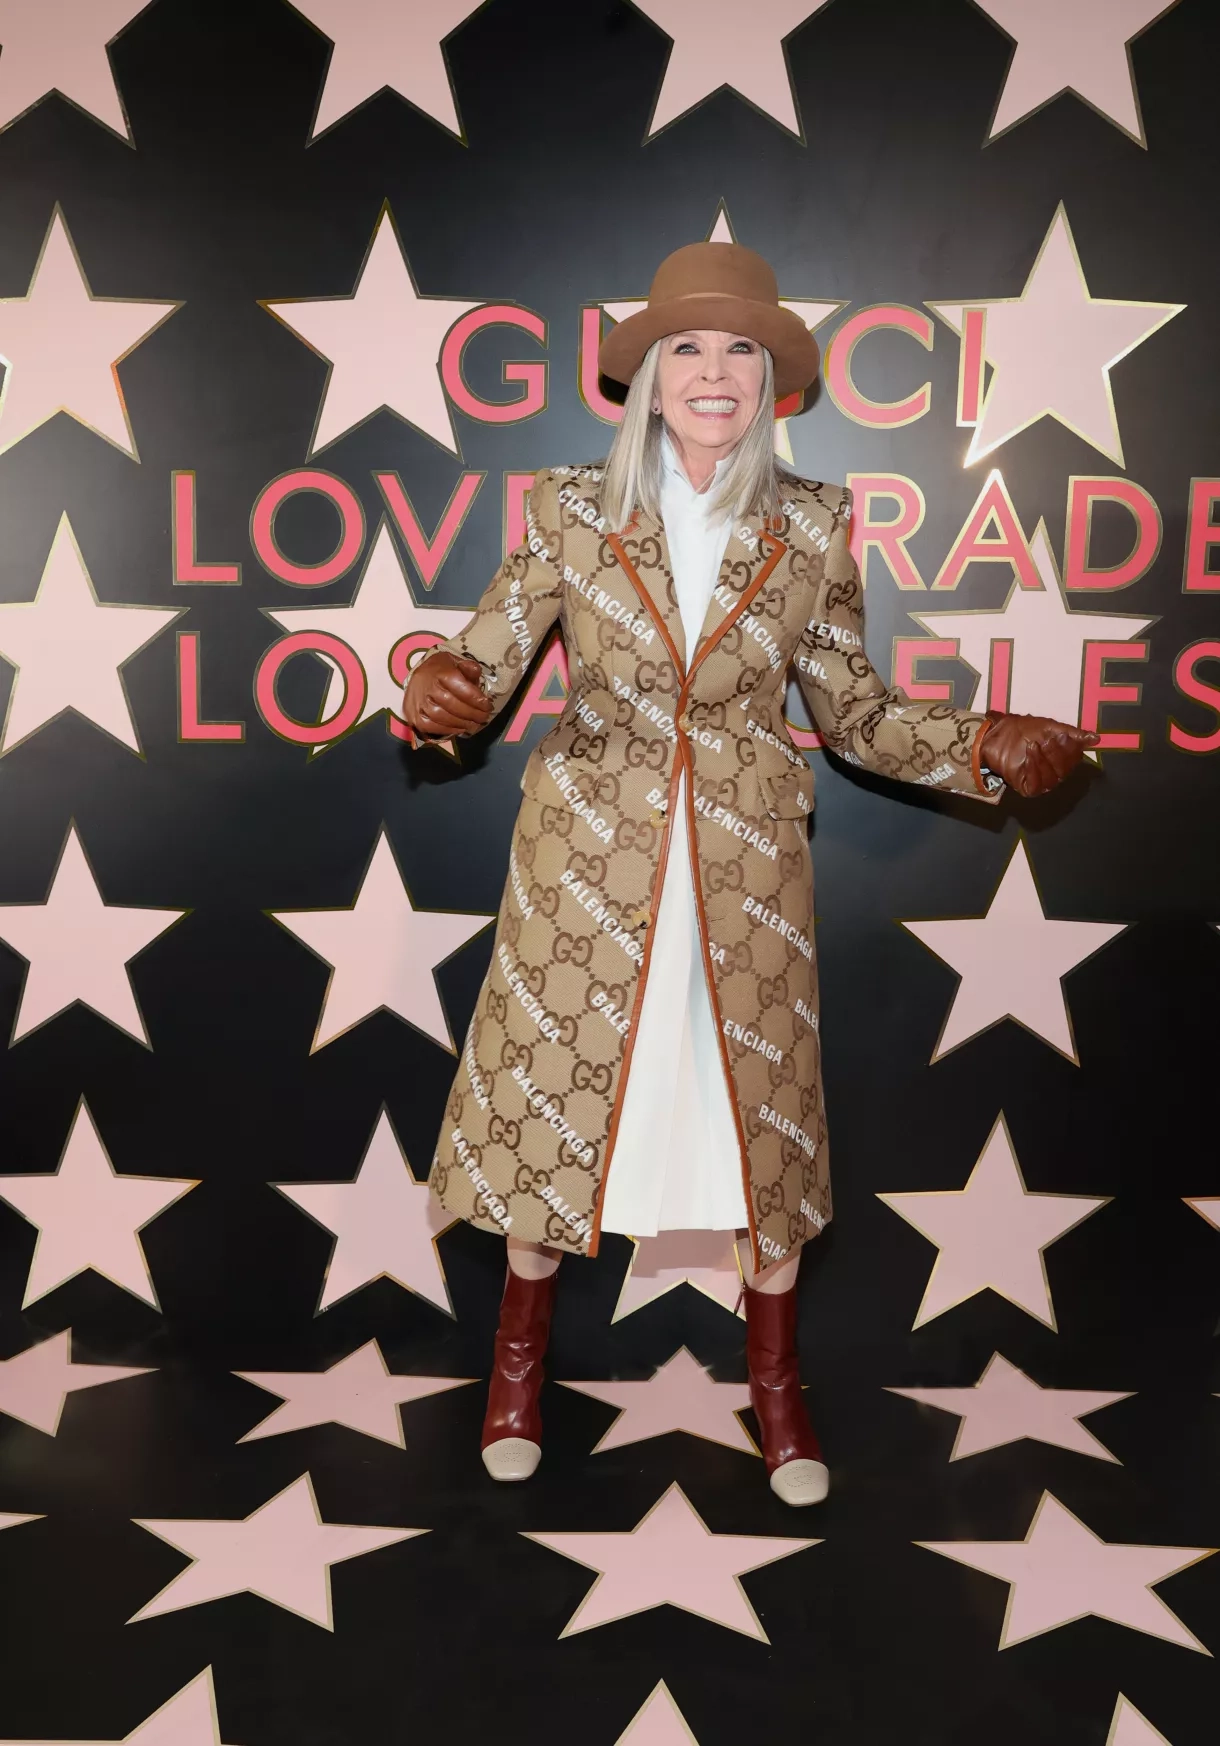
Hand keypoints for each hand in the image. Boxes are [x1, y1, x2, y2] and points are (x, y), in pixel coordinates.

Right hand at [402, 651, 492, 738]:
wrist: (417, 678)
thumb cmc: (439, 670)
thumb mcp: (454, 661)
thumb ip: (467, 667)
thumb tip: (476, 672)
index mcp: (440, 672)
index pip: (461, 688)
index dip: (477, 699)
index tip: (488, 706)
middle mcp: (428, 688)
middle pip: (453, 704)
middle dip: (472, 713)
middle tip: (484, 717)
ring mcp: (419, 704)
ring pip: (443, 717)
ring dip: (462, 723)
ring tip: (474, 724)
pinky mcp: (415, 717)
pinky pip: (433, 727)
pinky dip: (449, 730)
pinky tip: (460, 728)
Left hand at [979, 711, 1098, 797]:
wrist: (997, 732)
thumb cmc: (1023, 729)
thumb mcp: (1049, 727)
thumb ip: (1072, 733)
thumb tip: (1096, 738)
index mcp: (1062, 758)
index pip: (1074, 759)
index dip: (1071, 749)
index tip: (1063, 736)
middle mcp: (1053, 772)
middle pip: (1064, 771)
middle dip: (1057, 754)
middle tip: (1047, 740)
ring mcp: (1040, 781)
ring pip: (1051, 779)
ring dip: (1044, 761)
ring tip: (1034, 745)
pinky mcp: (1026, 787)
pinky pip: (1036, 785)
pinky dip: (1034, 770)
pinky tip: (1029, 756)